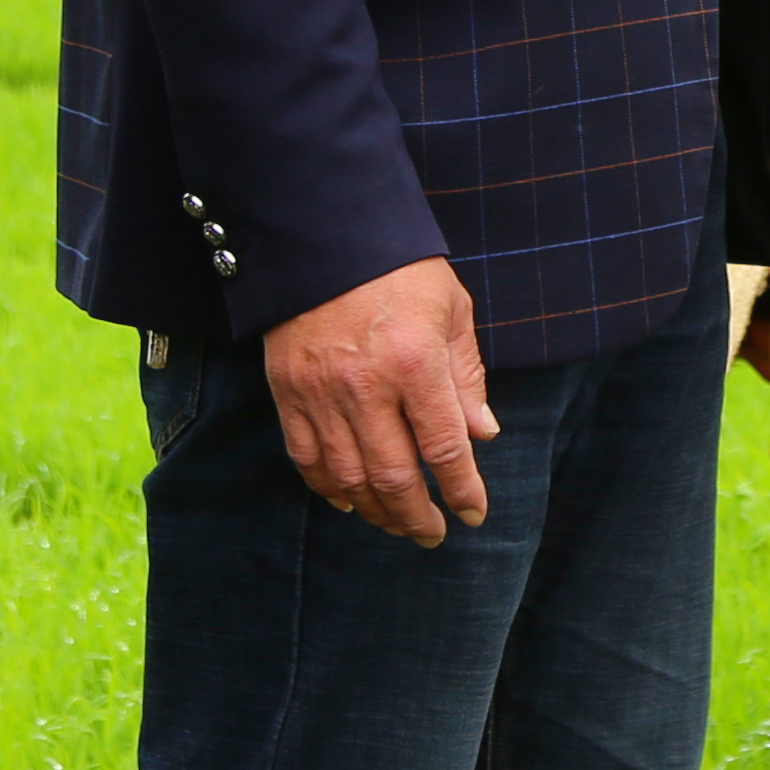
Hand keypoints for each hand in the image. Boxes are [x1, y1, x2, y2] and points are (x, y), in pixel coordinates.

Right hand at [263, 261, 501, 543]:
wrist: (322, 234)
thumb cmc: (399, 269)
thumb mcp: (451, 310)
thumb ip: (466, 376)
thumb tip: (483, 434)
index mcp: (415, 363)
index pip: (444, 448)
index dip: (462, 490)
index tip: (473, 514)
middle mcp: (366, 386)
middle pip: (394, 476)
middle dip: (417, 516)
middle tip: (432, 535)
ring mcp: (320, 392)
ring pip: (348, 477)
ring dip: (375, 511)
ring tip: (396, 524)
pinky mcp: (287, 390)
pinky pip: (305, 457)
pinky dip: (326, 488)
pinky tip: (348, 501)